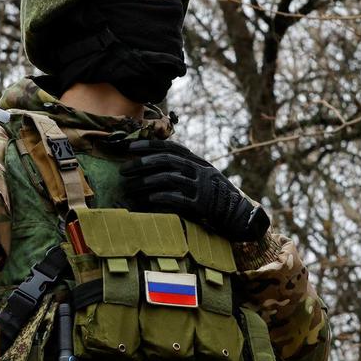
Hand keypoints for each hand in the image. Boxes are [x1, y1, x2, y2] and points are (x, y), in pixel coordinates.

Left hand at [119, 140, 269, 241]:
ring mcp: (201, 186)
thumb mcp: (201, 177)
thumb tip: (155, 163)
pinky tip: (148, 200)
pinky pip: (178, 198)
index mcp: (197, 161)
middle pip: (166, 160)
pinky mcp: (202, 204)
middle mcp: (199, 169)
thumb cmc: (214, 197)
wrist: (238, 215)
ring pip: (169, 177)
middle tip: (123, 170)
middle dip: (142, 163)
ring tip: (129, 188)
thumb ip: (183, 169)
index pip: (170, 147)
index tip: (128, 146)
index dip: (148, 145)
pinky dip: (161, 197)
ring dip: (145, 182)